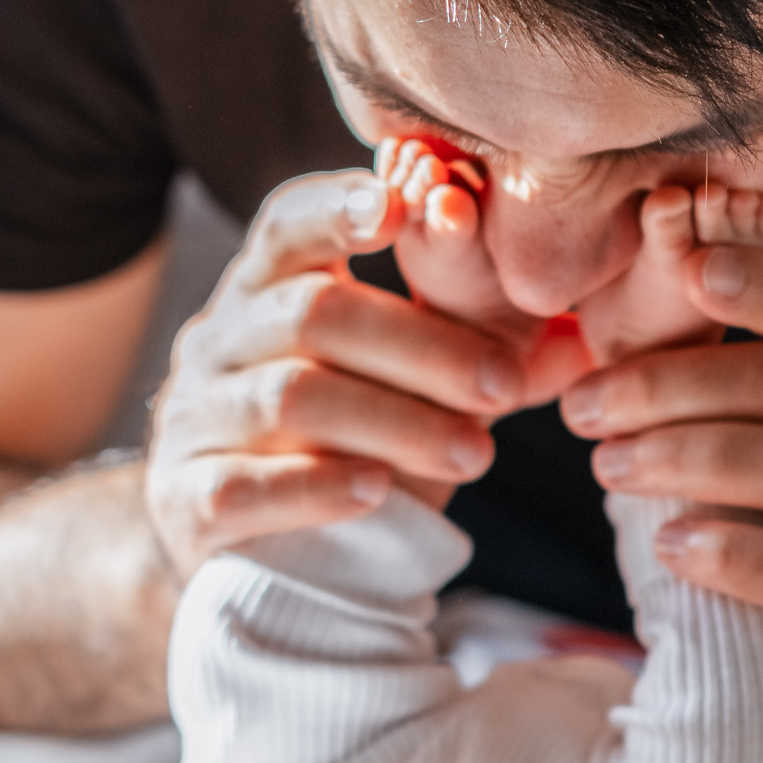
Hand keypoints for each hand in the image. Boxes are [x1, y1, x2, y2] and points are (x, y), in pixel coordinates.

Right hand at [146, 165, 541, 577]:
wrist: (250, 558)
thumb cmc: (341, 444)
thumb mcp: (403, 386)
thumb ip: (477, 354)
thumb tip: (578, 340)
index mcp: (266, 289)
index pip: (287, 225)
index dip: (339, 208)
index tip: (401, 204)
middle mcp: (217, 340)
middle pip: (314, 314)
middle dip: (421, 348)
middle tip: (504, 389)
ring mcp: (193, 419)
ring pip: (289, 398)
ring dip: (394, 421)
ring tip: (476, 454)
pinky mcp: (184, 499)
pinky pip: (241, 485)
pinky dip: (314, 486)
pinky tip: (377, 492)